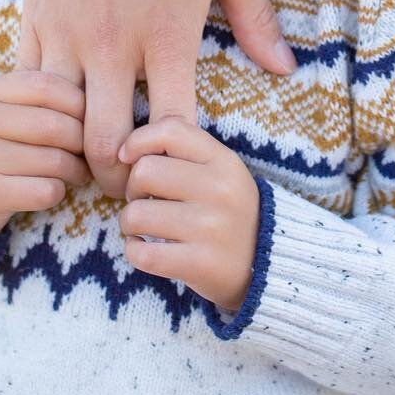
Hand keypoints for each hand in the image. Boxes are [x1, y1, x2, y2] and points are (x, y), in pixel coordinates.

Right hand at [0, 71, 91, 242]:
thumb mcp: (9, 109)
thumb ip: (45, 97)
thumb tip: (103, 92)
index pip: (49, 86)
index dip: (80, 104)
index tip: (91, 118)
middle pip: (56, 126)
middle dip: (83, 142)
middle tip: (89, 151)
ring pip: (55, 160)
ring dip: (76, 170)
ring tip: (76, 171)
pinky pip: (46, 190)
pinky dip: (58, 192)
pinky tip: (52, 188)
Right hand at [4, 0, 294, 197]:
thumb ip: (256, 19)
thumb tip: (284, 69)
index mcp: (169, 38)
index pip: (172, 128)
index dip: (177, 158)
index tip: (181, 164)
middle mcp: (116, 47)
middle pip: (105, 146)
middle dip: (117, 178)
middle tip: (130, 181)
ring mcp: (69, 36)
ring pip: (57, 125)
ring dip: (72, 148)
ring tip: (90, 153)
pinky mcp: (36, 19)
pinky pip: (28, 85)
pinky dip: (42, 109)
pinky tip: (59, 111)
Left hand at [117, 119, 260, 312]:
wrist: (268, 263)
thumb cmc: (229, 211)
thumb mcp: (222, 171)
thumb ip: (185, 151)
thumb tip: (126, 150)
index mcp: (224, 161)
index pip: (170, 131)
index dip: (138, 141)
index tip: (128, 158)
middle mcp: (219, 190)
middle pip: (144, 172)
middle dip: (132, 188)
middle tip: (145, 200)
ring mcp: (210, 228)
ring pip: (136, 214)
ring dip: (130, 224)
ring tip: (145, 228)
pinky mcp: (199, 263)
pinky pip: (141, 252)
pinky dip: (134, 251)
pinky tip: (146, 248)